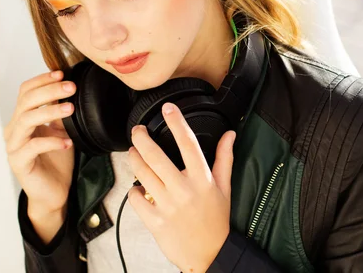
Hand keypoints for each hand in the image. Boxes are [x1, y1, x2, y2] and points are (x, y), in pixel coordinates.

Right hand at [3, 70, 75, 217]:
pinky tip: (68, 142)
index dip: (42, 80)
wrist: (53, 192)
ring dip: (49, 111)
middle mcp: (14, 130)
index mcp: (22, 119)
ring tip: (71, 109)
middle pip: (25, 102)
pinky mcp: (19, 163)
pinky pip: (33, 147)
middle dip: (49, 91)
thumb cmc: (56, 161)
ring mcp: (14, 146)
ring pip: (26, 120)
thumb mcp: (61, 131)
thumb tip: (70, 89)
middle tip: (71, 87)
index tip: (62, 73)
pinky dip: (52, 141)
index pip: (25, 92)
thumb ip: (60, 113)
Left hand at [127, 102, 235, 272]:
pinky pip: (136, 198)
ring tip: (133, 153)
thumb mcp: (224, 187)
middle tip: (137, 130)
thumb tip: (230, 134)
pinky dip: (134, 190)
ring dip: (134, 159)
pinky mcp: (154, 221)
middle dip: (141, 139)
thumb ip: (224, 158)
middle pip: (156, 156)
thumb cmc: (216, 219)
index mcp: (202, 179)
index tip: (168, 108)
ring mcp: (167, 206)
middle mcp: (183, 190)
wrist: (209, 254)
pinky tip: (138, 187)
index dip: (177, 123)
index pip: (189, 144)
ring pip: (142, 174)